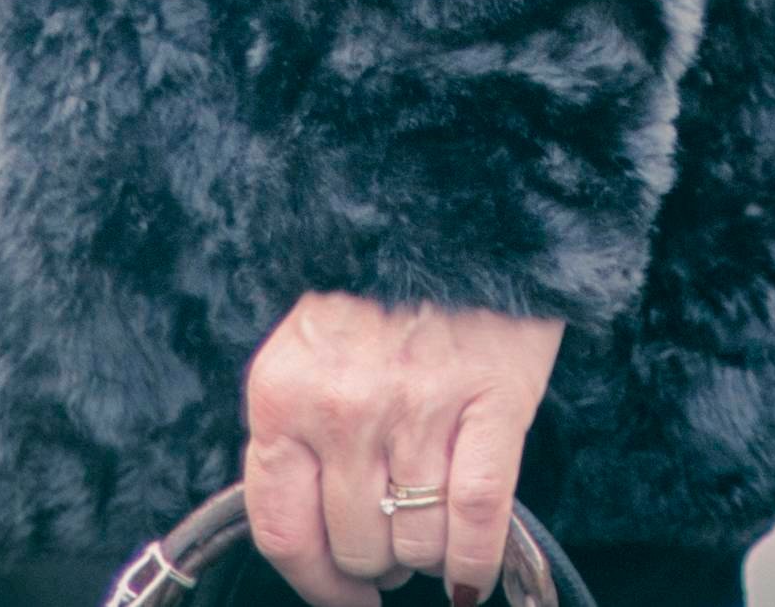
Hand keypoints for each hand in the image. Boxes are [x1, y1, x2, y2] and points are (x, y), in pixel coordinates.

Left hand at [244, 294, 563, 606]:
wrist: (454, 207)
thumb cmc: (377, 286)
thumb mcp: (305, 351)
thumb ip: (296, 435)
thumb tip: (311, 536)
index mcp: (282, 393)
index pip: (283, 531)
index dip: (317, 584)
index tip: (343, 597)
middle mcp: (342, 407)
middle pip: (358, 547)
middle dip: (379, 563)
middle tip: (396, 542)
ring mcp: (418, 408)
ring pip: (417, 545)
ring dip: (427, 556)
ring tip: (433, 527)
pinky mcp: (491, 404)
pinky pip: (477, 523)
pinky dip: (475, 564)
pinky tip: (471, 576)